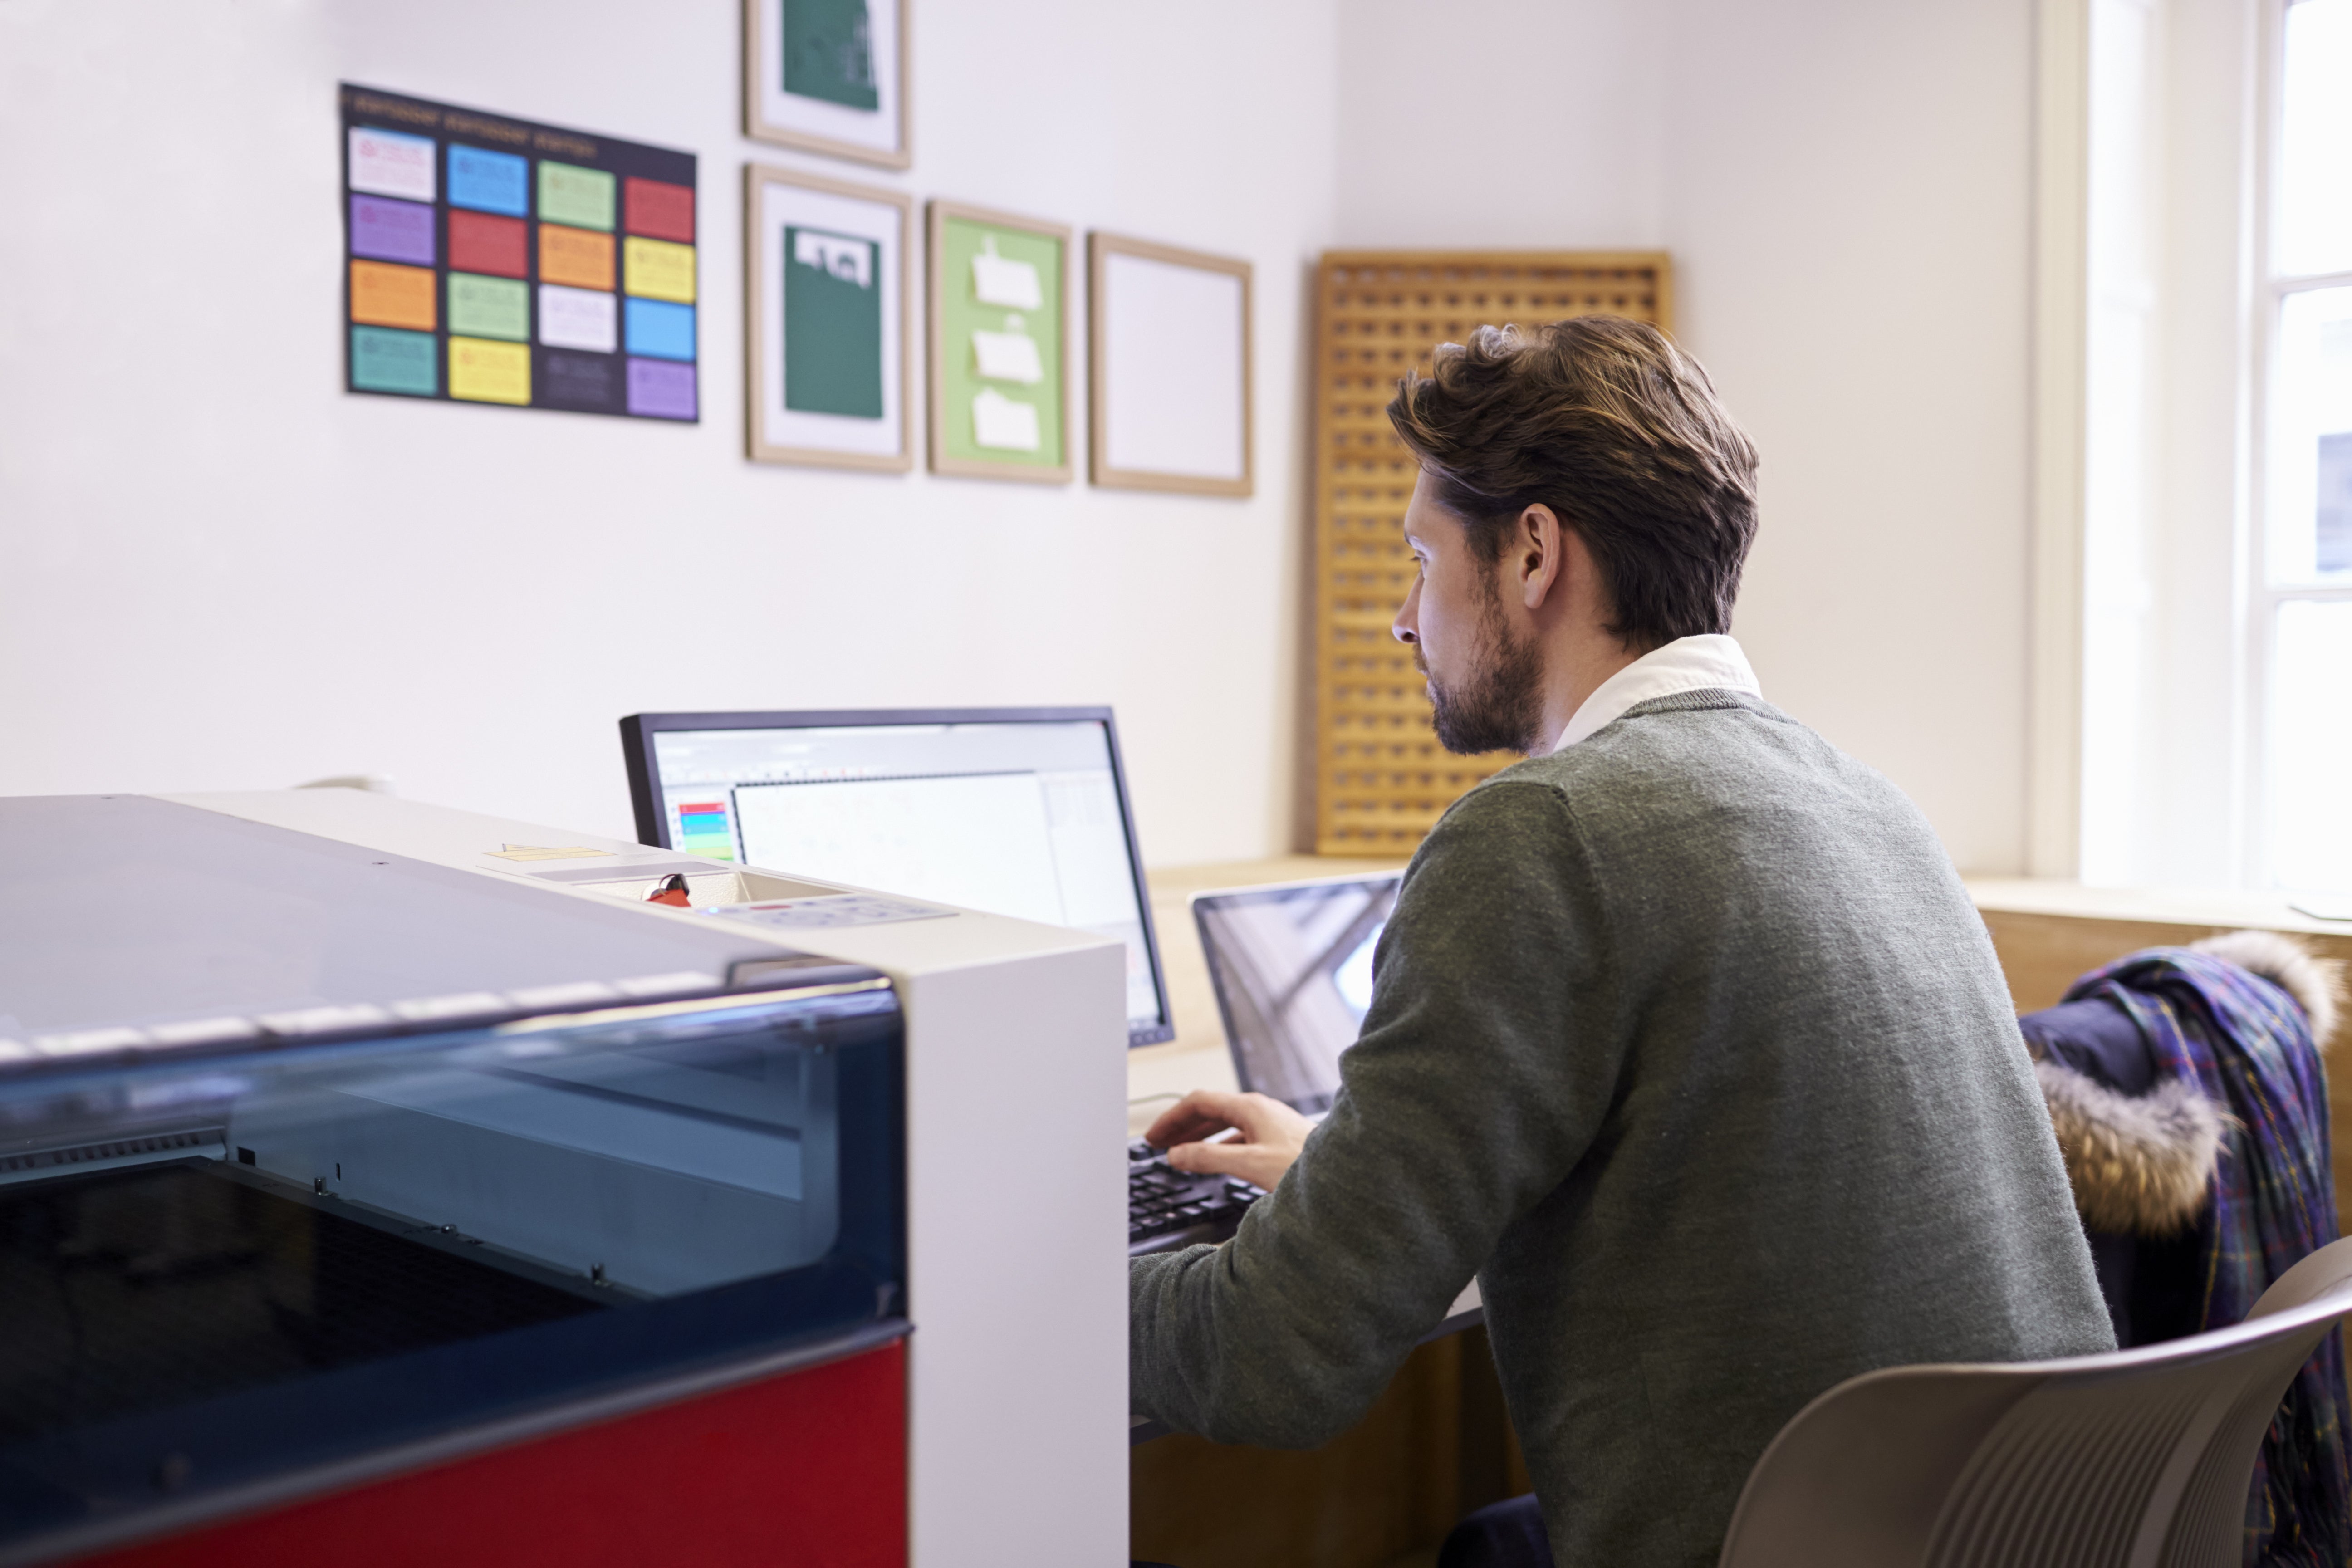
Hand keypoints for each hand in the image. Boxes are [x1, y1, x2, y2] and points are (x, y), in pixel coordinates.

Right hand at [1144, 1089, 1313, 1190]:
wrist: (1344, 1175)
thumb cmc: (1305, 1167)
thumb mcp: (1250, 1163)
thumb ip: (1210, 1158)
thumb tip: (1177, 1155)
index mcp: (1250, 1107)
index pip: (1198, 1101)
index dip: (1171, 1118)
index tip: (1153, 1136)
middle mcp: (1259, 1109)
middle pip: (1210, 1110)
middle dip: (1181, 1125)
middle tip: (1159, 1142)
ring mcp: (1270, 1122)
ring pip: (1225, 1123)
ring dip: (1199, 1135)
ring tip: (1180, 1150)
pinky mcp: (1279, 1137)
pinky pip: (1239, 1134)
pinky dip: (1219, 1144)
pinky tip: (1216, 1158)